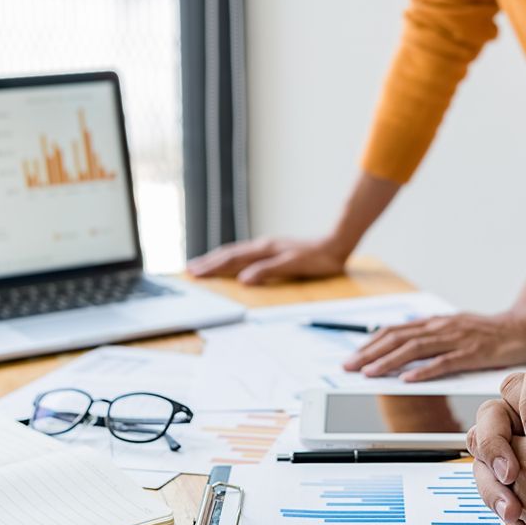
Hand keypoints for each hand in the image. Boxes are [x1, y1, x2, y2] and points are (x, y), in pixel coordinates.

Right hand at [187, 237, 347, 284]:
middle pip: (229, 254)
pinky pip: (245, 254)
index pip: (232, 259)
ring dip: (217, 259)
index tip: (194, 272)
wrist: (336, 244)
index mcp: (264, 250)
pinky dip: (231, 258)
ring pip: (236, 252)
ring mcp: (267, 247)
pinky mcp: (273, 250)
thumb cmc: (318, 259)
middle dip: (208, 262)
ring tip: (202, 264)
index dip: (212, 267)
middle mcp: (262, 246)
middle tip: (189, 269)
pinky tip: (231, 262)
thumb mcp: (293, 266)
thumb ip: (268, 271)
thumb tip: (243, 280)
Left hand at [343, 311, 525, 381]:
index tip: (353, 356)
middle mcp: (440, 328)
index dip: (370, 343)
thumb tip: (403, 355)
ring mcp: (456, 339)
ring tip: (369, 374)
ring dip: (388, 362)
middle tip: (349, 367)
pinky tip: (407, 380)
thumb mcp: (454, 331)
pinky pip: (443, 363)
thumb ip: (431, 340)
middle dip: (369, 353)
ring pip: (414, 349)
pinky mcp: (472, 353)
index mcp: (434, 323)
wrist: (524, 327)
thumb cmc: (488, 334)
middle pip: (397, 338)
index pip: (394, 331)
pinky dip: (423, 371)